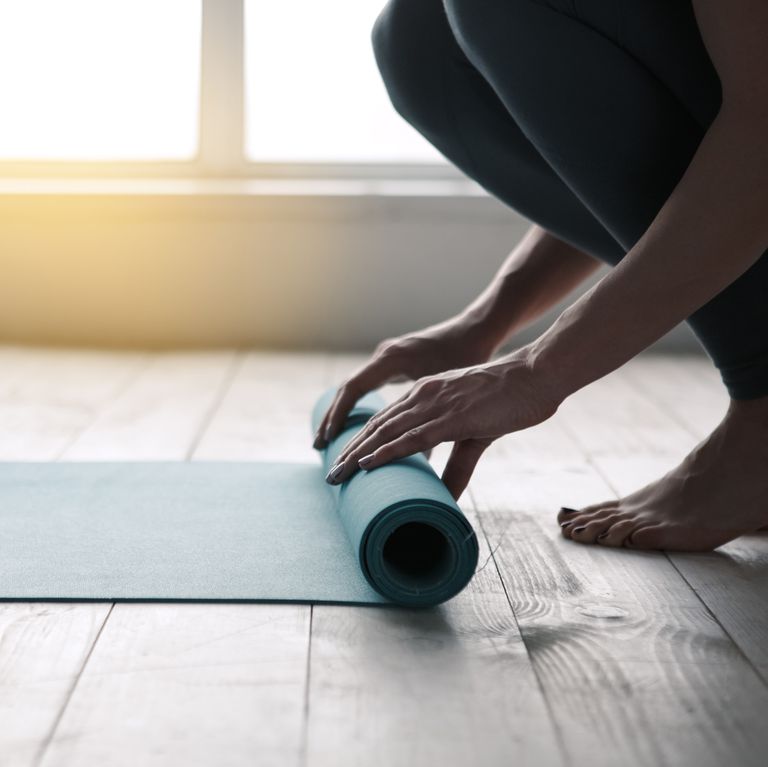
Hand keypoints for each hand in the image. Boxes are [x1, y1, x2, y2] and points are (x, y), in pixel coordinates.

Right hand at [313, 316, 494, 448]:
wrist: (477, 329)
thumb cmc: (469, 356)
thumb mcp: (450, 392)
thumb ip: (434, 420)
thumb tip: (421, 462)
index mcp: (393, 359)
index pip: (354, 388)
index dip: (340, 415)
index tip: (329, 439)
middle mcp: (384, 356)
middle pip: (348, 390)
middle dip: (332, 419)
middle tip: (316, 447)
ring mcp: (388, 357)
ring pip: (355, 388)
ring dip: (341, 413)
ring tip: (325, 441)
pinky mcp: (394, 363)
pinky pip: (366, 385)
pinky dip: (356, 405)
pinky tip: (351, 424)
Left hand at [323, 350, 561, 498]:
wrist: (536, 376)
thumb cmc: (510, 400)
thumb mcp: (475, 433)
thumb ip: (457, 464)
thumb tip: (446, 496)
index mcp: (426, 394)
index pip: (384, 419)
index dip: (361, 441)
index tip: (344, 462)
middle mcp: (424, 395)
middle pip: (376, 426)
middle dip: (350, 451)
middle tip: (329, 475)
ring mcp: (436, 404)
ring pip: (386, 431)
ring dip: (358, 454)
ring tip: (337, 475)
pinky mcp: (453, 416)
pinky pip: (412, 437)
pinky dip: (386, 451)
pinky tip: (367, 463)